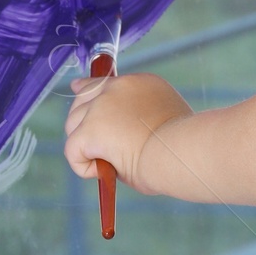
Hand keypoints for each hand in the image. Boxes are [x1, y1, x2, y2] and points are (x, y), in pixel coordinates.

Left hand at [63, 70, 192, 193]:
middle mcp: (117, 88)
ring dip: (85, 147)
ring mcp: (102, 107)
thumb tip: (118, 141)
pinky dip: (84, 167)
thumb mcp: (164, 123)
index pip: (103, 82)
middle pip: (81, 102)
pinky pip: (73, 151)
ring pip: (73, 126)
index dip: (86, 89)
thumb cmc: (183, 149)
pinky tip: (104, 172)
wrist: (183, 154)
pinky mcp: (91, 130)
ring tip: (111, 164)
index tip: (78, 90)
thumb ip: (139, 119)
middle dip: (83, 125)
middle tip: (102, 150)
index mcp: (139, 84)